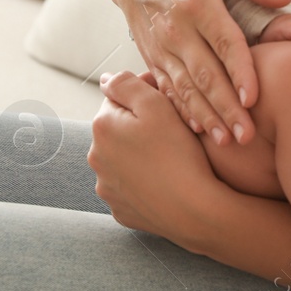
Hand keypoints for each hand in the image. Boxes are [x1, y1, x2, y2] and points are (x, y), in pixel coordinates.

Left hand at [89, 68, 227, 244]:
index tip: (169, 103)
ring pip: (123, 160)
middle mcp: (96, 158)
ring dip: (139, 154)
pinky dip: (144, 182)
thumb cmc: (178, 153)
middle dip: (138, 126)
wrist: (194, 209)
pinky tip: (165, 181)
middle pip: (118, 130)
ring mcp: (107, 188)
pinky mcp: (121, 210)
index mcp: (102, 127)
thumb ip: (127, 84)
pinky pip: (131, 188)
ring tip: (170, 156)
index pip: (118, 98)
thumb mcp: (157, 105)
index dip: (145, 96)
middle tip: (172, 130)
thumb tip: (106, 79)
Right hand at [111, 0, 290, 146]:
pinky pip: (169, 88)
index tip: (254, 99)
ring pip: (186, 88)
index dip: (240, 72)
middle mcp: (176, 29)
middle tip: (247, 136)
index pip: (224, 42)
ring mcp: (161, 46)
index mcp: (197, 3)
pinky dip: (184, 111)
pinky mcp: (152, 58)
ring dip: (207, 117)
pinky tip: (201, 130)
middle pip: (205, 74)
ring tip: (228, 142)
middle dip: (226, 108)